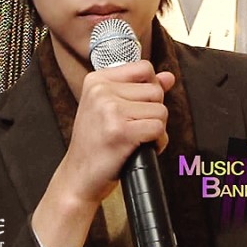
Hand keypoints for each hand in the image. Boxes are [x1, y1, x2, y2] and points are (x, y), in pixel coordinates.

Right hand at [58, 60, 174, 204]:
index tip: (135, 106)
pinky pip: (159, 129)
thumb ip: (141, 89)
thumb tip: (168, 77)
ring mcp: (110, 110)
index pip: (145, 68)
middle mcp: (101, 91)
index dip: (150, 88)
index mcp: (97, 80)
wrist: (78, 177)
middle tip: (131, 128)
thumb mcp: (112, 108)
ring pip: (161, 110)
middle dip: (152, 112)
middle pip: (156, 91)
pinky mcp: (121, 131)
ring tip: (133, 139)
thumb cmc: (97, 143)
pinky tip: (139, 149)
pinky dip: (157, 143)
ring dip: (155, 129)